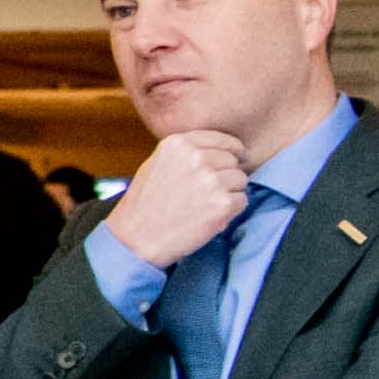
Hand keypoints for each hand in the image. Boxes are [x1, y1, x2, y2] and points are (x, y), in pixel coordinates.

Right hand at [106, 128, 255, 269]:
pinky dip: (231, 210)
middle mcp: (196, 157)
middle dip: (226, 175)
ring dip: (229, 193)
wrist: (136, 239)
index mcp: (179, 144)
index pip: (223, 139)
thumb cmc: (143, 205)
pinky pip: (242, 200)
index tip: (232, 162)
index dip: (230, 152)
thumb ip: (185, 152)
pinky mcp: (222, 203)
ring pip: (241, 180)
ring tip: (205, 205)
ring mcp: (211, 180)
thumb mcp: (157, 164)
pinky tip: (209, 216)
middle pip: (233, 160)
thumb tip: (218, 151)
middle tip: (207, 193)